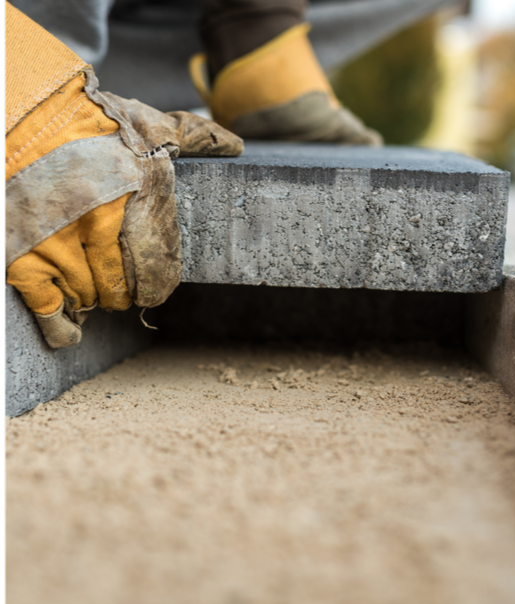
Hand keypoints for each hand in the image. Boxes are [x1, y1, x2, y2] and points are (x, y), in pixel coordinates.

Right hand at [5, 20, 241, 347]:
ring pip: (90, 299)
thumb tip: (235, 145)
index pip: (161, 274)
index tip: (154, 286)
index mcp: (139, 206)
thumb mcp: (140, 118)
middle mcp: (103, 230)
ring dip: (92, 298)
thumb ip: (190, 137)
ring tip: (90, 289)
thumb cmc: (76, 110)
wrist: (11, 103)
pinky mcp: (23, 258)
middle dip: (123, 291)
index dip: (158, 284)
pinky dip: (60, 326)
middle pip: (124, 290)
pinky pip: (50, 309)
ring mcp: (61, 247)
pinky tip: (69, 333)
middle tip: (119, 286)